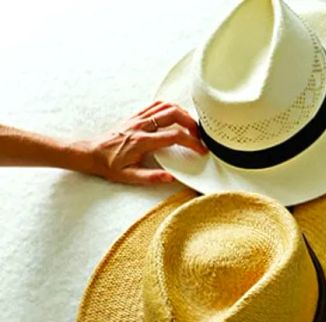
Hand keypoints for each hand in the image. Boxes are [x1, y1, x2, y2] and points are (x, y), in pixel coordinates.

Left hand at [73, 101, 207, 184]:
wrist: (90, 153)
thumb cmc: (108, 164)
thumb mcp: (128, 177)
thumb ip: (150, 178)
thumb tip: (170, 178)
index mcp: (142, 141)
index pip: (174, 136)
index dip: (192, 142)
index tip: (201, 149)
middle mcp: (141, 126)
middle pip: (173, 114)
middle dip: (191, 122)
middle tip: (198, 134)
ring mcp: (138, 119)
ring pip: (165, 106)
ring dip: (182, 112)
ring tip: (190, 125)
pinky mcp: (135, 116)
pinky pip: (155, 105)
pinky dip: (169, 107)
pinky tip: (174, 116)